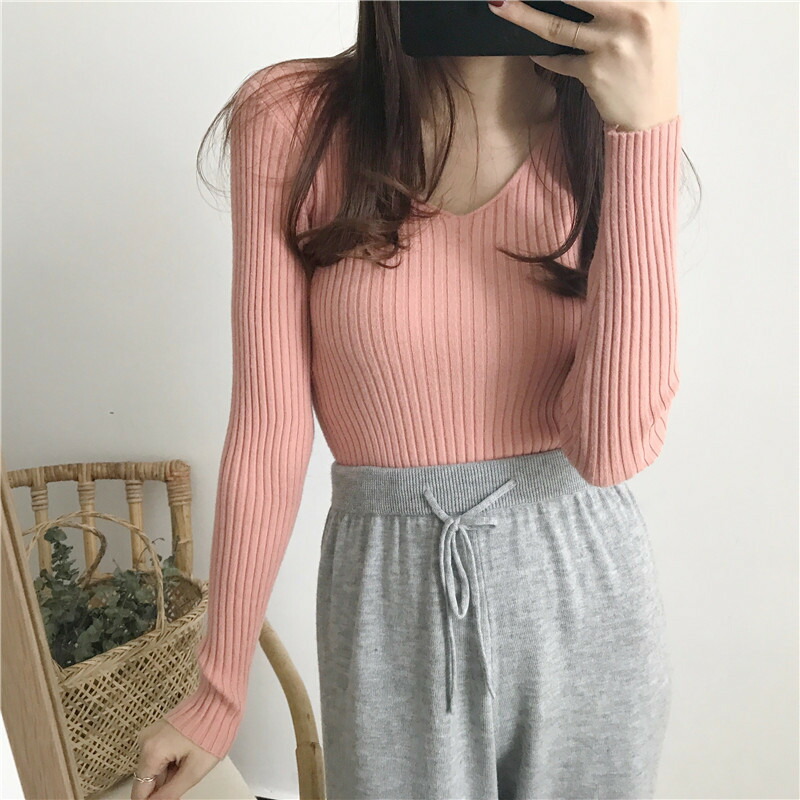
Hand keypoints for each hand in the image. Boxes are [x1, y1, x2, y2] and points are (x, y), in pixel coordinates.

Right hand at [131, 719, 219, 799]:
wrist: (219, 703)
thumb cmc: (211, 732)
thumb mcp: (194, 771)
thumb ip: (170, 793)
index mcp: (151, 752)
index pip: (139, 791)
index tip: (171, 798)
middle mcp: (146, 741)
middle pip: (147, 778)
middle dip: (164, 785)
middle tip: (186, 777)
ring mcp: (151, 733)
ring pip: (154, 767)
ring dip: (168, 773)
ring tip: (189, 762)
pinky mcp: (158, 730)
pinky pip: (158, 754)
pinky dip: (170, 761)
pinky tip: (186, 755)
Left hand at [487, 0, 679, 130]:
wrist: (651, 114)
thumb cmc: (650, 64)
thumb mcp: (657, 18)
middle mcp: (636, 15)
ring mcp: (613, 44)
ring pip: (557, 25)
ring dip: (523, 15)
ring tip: (502, 5)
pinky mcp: (595, 72)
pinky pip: (557, 59)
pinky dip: (541, 55)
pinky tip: (531, 49)